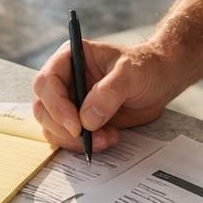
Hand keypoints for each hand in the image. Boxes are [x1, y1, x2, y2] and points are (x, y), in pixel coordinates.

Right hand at [32, 39, 186, 153]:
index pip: (47, 82)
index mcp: (70, 58)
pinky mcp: (78, 120)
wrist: (159, 81)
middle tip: (91, 139)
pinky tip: (109, 138)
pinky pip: (68, 138)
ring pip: (52, 127)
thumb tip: (87, 119)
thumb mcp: (131, 73)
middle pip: (43, 108)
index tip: (76, 126)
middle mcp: (64, 79)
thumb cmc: (145, 67)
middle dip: (64, 128)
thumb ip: (109, 92)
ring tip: (108, 138)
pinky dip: (84, 145)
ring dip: (75, 140)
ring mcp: (69, 101)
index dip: (56, 106)